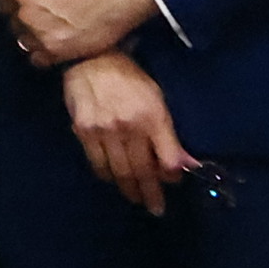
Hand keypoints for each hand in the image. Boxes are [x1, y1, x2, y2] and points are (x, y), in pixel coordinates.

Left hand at [0, 0, 154, 66]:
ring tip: (49, 28)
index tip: (26, 0)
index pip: (2, 4)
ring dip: (31, 36)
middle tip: (42, 13)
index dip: (13, 1)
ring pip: (24, 42)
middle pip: (13, 24)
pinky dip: (42, 53)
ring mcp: (42, 39)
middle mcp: (27, 19)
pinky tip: (54, 43)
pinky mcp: (59, 54)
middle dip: (22, 18)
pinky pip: (38, 60)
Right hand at [58, 52, 195, 213]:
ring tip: (135, 199)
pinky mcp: (84, 131)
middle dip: (151, 193)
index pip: (168, 160)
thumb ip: (168, 133)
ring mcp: (105, 131)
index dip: (172, 176)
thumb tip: (184, 163)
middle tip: (156, 209)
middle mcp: (130, 127)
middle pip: (143, 171)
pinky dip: (107, 176)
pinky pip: (97, 163)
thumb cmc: (130, 76)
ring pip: (120, 172)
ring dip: (129, 190)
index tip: (172, 182)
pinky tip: (112, 179)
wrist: (91, 58)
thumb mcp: (157, 98)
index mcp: (153, 116)